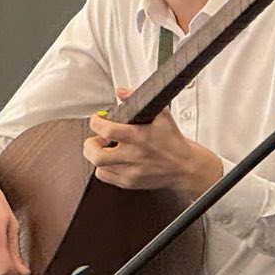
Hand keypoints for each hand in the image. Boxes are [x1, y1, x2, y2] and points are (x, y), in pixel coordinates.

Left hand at [84, 88, 222, 194]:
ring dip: (97, 155)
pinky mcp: (129, 183)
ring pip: (99, 167)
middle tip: (96, 138)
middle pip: (96, 155)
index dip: (96, 122)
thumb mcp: (161, 114)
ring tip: (105, 148)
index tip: (96, 119)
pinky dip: (104, 167)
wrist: (185, 167)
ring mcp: (130, 172)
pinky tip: (112, 160)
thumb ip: (137, 99)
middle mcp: (133, 156)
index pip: (107, 130)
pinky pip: (106, 177)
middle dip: (90, 144)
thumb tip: (121, 92)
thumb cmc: (173, 141)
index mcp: (140, 137)